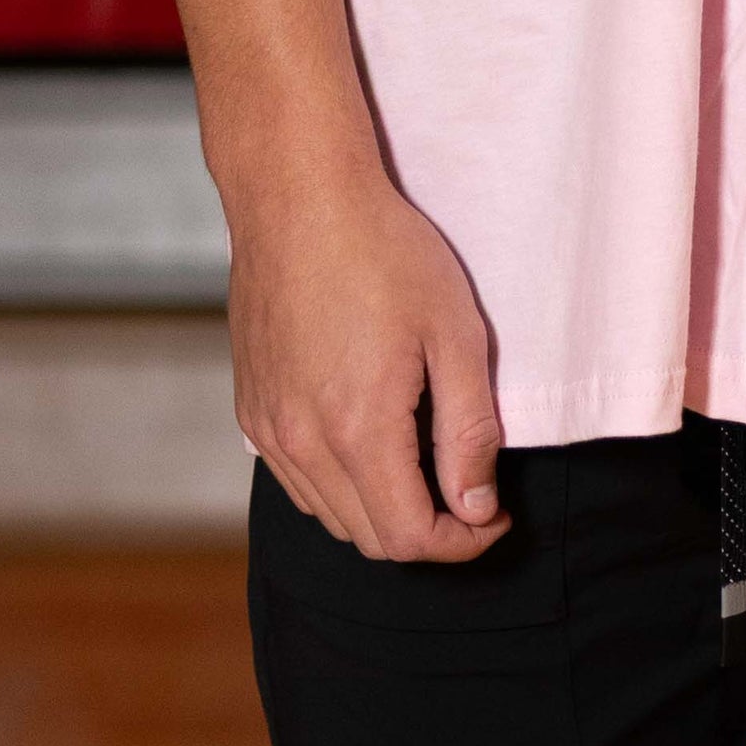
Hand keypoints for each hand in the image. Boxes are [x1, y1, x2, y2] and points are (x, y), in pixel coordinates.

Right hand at [226, 156, 509, 562]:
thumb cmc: (385, 254)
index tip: (495, 516)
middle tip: (472, 496)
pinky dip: (340, 487)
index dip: (461, 544)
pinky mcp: (250, 412)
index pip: (408, 539)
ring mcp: (267, 432)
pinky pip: (297, 482)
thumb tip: (477, 508)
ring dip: (383, 513)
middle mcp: (301, 445)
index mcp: (356, 430)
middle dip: (428, 534)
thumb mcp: (455, 333)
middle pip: (368, 538)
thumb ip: (468, 431)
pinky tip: (374, 445)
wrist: (299, 201)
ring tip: (428, 468)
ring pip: (330, 516)